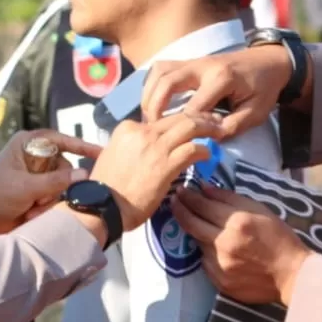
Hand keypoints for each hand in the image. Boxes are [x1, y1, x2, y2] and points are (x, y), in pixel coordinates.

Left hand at [0, 129, 101, 246]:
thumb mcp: (26, 187)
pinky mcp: (36, 191)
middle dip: (56, 187)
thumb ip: (56, 181)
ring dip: (49, 200)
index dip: (82, 146)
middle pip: (64, 167)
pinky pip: (55, 197)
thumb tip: (85, 173)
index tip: (102, 153)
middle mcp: (33, 155)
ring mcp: (35, 174)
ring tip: (31, 209)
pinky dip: (46, 207)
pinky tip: (30, 214)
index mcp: (27, 144)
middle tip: (39, 199)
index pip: (62, 140)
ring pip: (61, 185)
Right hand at [87, 113, 222, 231]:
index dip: (177, 121)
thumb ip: (130, 147)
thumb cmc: (105, 187)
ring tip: (219, 132)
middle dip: (199, 116)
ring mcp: (156, 146)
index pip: (158, 118)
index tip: (187, 125)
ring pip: (189, 127)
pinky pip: (192, 149)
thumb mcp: (113, 157)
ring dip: (208, 128)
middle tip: (213, 120)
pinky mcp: (166, 164)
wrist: (102, 205)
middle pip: (178, 117)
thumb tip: (145, 149)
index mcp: (128, 128)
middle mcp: (143, 132)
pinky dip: (203, 150)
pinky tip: (209, 155)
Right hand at [140, 45, 293, 139]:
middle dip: (155, 107)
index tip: (185, 141)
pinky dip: (152, 84)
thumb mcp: (257, 112)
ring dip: (149, 94)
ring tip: (150, 117)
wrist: (269, 62)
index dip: (187, 127)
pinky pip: (162, 68)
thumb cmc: (264, 88)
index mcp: (221, 79)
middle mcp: (203, 66)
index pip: (194, 107)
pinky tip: (154, 101)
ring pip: (160, 72)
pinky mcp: (189, 61)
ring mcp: (194, 60)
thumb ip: (234, 126)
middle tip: (153, 128)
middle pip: (167, 83)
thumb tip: (209, 141)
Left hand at [171, 183, 311, 306]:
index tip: (181, 190)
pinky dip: (207, 252)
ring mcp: (220, 264)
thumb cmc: (279, 238)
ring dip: (196, 232)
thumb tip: (204, 188)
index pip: (203, 205)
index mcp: (237, 222)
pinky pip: (205, 262)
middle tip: (175, 201)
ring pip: (198, 243)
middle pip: (192, 224)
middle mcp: (224, 243)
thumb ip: (230, 198)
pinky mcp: (219, 281)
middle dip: (181, 210)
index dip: (189, 196)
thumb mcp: (260, 210)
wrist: (291, 275)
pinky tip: (215, 247)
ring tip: (197, 222)